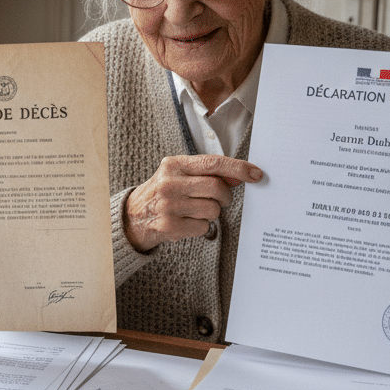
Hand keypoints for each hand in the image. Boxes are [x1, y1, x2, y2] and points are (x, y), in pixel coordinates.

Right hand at [125, 155, 263, 251]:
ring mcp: (169, 206)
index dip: (238, 168)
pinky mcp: (170, 227)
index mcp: (174, 165)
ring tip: (196, 210)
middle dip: (225, 196)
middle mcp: (169, 183)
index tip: (256, 174)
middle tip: (221, 200)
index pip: (213, 163)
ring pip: (213, 210)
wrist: (133, 216)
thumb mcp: (180, 175)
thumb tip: (239, 175)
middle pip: (217, 188)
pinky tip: (187, 222)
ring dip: (212, 212)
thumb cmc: (164, 192)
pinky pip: (204, 227)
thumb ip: (208, 173)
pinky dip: (201, 226)